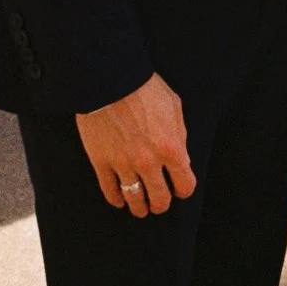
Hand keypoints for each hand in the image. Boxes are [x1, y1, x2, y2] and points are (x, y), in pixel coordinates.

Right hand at [75, 72, 196, 217]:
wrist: (111, 78)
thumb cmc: (144, 87)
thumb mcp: (174, 106)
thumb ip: (180, 134)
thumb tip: (181, 157)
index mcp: (171, 147)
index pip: (185, 185)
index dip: (183, 189)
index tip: (179, 188)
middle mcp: (149, 162)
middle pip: (159, 200)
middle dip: (161, 203)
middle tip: (158, 202)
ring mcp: (124, 164)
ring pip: (135, 200)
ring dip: (140, 207)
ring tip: (140, 207)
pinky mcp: (101, 162)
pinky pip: (110, 191)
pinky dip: (116, 199)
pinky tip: (120, 199)